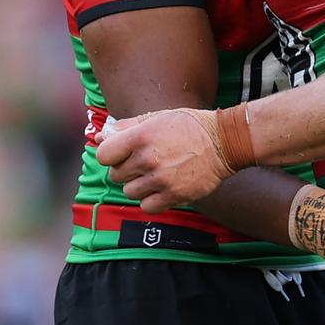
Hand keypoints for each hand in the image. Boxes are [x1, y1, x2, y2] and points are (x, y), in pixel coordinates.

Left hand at [95, 108, 230, 209]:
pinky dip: (152, 200)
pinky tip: (162, 188)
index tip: (121, 154)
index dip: (110, 155)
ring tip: (156, 175)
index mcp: (141, 136)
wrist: (224, 142)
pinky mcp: (174, 195)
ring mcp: (161, 179)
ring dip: (139, 186)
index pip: (103, 155)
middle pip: (115, 175)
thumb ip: (126, 127)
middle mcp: (148, 158)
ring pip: (129, 192)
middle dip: (126, 170)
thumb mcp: (157, 118)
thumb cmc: (189, 127)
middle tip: (144, 163)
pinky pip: (147, 207)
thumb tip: (100, 137)